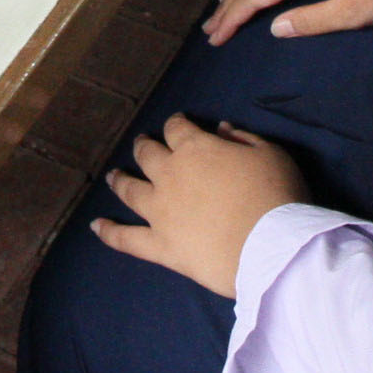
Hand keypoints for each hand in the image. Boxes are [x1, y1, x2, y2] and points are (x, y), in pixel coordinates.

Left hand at [91, 117, 307, 297]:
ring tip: (113, 176)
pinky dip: (108, 231)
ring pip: (130, 190)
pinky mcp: (159, 246)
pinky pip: (126, 238)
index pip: (177, 128)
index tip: (178, 123)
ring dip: (120, 180)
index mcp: (196, 149)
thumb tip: (219, 128)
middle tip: (142, 145)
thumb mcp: (270, 154)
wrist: (271, 248)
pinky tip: (95, 226)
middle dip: (145, 146)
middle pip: (148, 154)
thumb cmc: (277, 196)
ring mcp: (159, 211)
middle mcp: (170, 175)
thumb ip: (242, 138)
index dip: (176, 124)